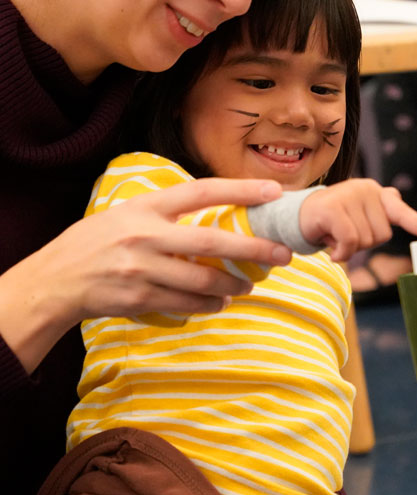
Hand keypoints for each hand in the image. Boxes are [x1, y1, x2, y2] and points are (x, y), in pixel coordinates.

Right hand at [0, 178, 291, 372]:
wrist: (57, 280)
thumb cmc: (96, 243)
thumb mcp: (126, 214)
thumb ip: (166, 215)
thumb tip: (215, 218)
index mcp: (145, 207)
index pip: (201, 191)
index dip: (239, 190)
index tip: (271, 191)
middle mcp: (145, 235)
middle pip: (212, 241)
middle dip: (253, 249)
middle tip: (281, 254)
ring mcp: (142, 269)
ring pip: (202, 280)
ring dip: (232, 284)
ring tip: (248, 285)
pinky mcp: (139, 298)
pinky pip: (186, 304)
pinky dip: (208, 304)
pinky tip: (219, 302)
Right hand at [299, 179, 416, 261]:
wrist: (297, 217)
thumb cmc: (332, 221)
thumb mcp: (358, 215)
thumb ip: (378, 211)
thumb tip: (396, 197)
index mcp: (377, 193)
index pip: (404, 213)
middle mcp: (367, 189)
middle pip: (381, 235)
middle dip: (364, 243)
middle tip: (345, 235)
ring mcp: (349, 195)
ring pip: (365, 240)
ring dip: (350, 248)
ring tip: (335, 235)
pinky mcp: (333, 207)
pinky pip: (350, 242)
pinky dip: (342, 253)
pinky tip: (332, 250)